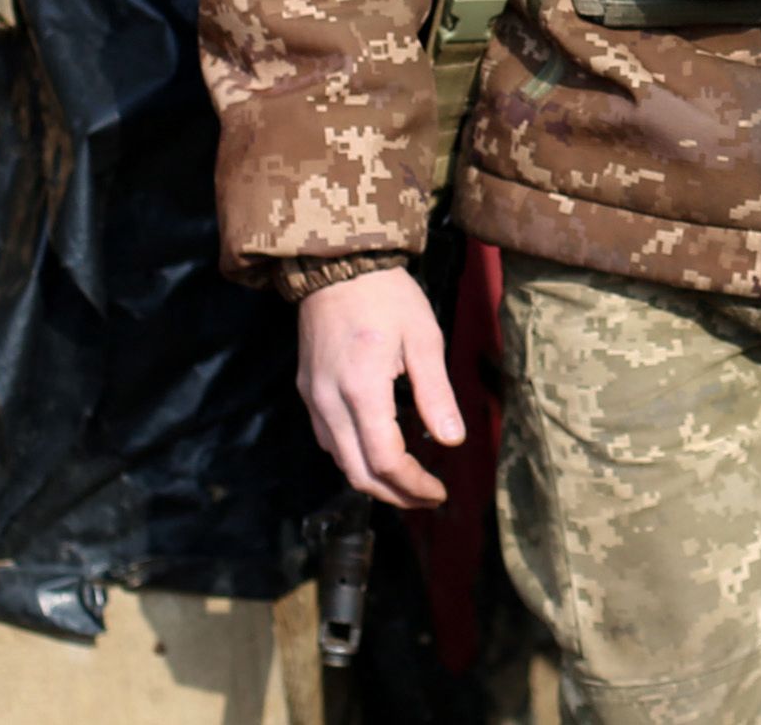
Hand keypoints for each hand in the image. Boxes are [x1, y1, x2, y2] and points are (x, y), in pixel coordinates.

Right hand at [296, 267, 462, 509]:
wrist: (338, 263)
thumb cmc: (387, 296)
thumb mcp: (423, 338)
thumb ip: (436, 393)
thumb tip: (452, 441)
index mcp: (362, 389)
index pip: (386, 460)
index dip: (414, 485)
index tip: (439, 492)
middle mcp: (330, 402)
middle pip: (358, 473)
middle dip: (395, 495)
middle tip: (427, 497)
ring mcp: (314, 397)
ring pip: (340, 461)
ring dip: (374, 480)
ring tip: (408, 480)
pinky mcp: (307, 390)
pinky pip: (328, 439)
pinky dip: (354, 457)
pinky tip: (378, 451)